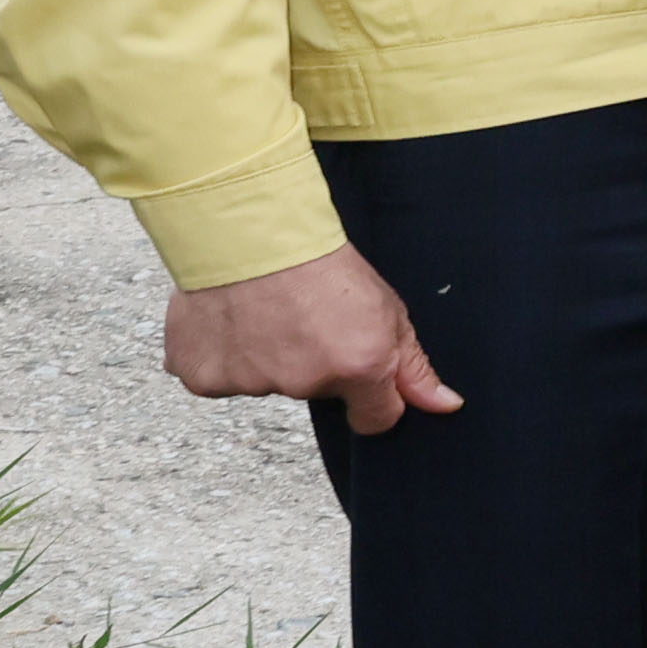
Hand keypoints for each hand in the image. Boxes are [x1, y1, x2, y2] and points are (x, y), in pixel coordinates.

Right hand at [166, 244, 459, 434]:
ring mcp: (250, 383)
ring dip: (264, 356)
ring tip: (263, 310)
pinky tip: (228, 319)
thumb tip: (444, 406)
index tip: (357, 371)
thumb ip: (413, 366)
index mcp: (358, 367)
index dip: (373, 397)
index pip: (377, 419)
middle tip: (303, 317)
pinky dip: (219, 354)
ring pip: (264, 382)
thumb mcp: (386, 307)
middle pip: (315, 392)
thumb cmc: (320, 260)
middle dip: (313, 363)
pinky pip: (214, 378)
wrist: (248, 228)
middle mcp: (304, 382)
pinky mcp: (202, 377)